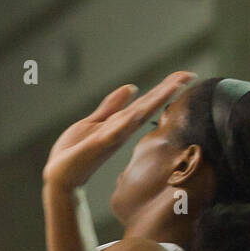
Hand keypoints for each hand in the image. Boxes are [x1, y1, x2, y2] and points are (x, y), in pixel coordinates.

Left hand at [42, 72, 195, 189]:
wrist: (60, 175)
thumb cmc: (75, 151)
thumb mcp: (95, 121)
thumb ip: (112, 105)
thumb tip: (131, 87)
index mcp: (121, 123)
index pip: (147, 101)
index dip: (165, 88)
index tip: (185, 75)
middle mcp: (121, 129)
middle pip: (148, 105)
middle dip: (167, 90)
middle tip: (188, 75)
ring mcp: (112, 136)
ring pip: (138, 115)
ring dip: (155, 100)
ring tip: (173, 86)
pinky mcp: (100, 143)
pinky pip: (116, 130)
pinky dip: (127, 121)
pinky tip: (138, 111)